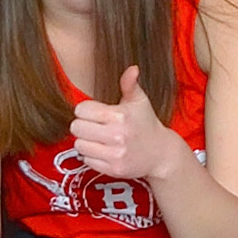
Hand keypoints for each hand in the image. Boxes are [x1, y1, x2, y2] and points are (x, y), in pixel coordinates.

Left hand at [67, 66, 181, 185]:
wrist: (161, 154)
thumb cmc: (146, 124)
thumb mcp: (140, 102)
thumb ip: (130, 84)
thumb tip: (132, 68)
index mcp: (120, 116)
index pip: (81, 110)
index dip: (87, 110)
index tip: (96, 114)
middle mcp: (117, 136)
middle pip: (76, 127)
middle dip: (84, 126)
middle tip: (96, 127)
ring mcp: (115, 154)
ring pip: (79, 145)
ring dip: (86, 142)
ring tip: (100, 140)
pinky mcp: (113, 169)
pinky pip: (86, 160)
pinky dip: (92, 156)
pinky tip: (104, 152)